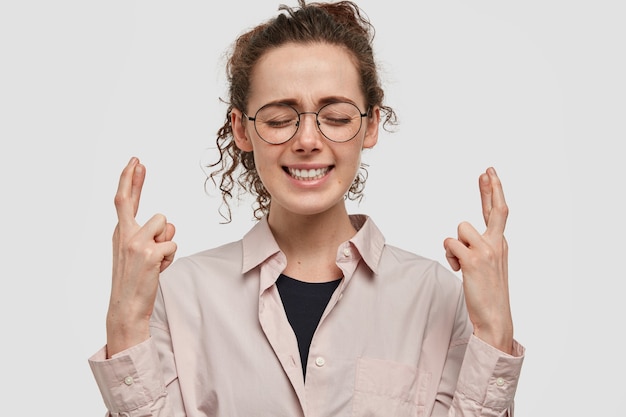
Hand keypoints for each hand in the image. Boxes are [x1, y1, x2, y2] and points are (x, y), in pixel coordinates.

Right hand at [106, 157, 176, 356]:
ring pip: (166, 225)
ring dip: (167, 242)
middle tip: (138, 161)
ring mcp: (136, 243)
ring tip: (157, 260)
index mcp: (120, 233)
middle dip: (135, 181)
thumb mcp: (136, 254)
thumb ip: (148, 235)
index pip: (124, 202)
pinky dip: (171, 257)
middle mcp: (124, 234)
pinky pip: (173, 244)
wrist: (127, 307)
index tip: (135, 163)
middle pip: (133, 201)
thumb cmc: (136, 280)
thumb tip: (167, 224)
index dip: (130, 181)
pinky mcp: (150, 253)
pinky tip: (159, 269)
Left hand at [443, 167, 512, 353]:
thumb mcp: (489, 265)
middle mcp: (497, 244)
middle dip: (491, 188)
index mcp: (501, 244)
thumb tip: (462, 237)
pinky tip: (458, 269)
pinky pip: (450, 243)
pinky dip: (449, 255)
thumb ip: (481, 247)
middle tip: (487, 171)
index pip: (498, 212)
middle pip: (494, 209)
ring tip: (461, 262)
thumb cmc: (488, 293)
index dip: (493, 191)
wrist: (495, 317)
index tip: (489, 174)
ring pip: (459, 229)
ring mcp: (487, 251)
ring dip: (454, 245)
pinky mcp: (474, 260)